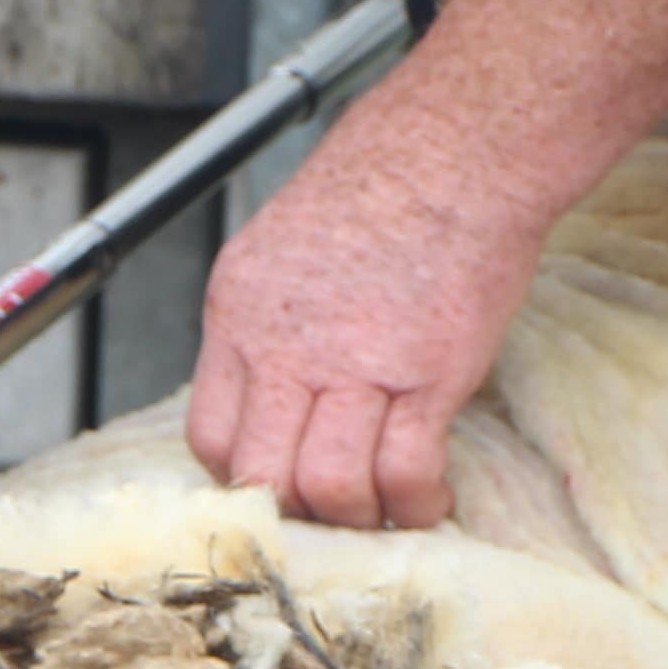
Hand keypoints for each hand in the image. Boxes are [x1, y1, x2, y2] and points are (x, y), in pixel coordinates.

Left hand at [186, 100, 542, 531]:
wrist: (455, 151)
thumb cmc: (385, 184)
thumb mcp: (285, 248)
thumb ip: (272, 323)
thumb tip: (281, 390)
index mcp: (240, 312)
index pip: (212, 437)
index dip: (245, 479)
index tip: (283, 482)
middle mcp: (286, 345)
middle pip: (262, 476)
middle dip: (297, 514)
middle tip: (334, 512)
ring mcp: (355, 363)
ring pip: (327, 488)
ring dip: (357, 518)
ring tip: (386, 508)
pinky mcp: (427, 374)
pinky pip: (405, 473)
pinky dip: (417, 503)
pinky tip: (430, 497)